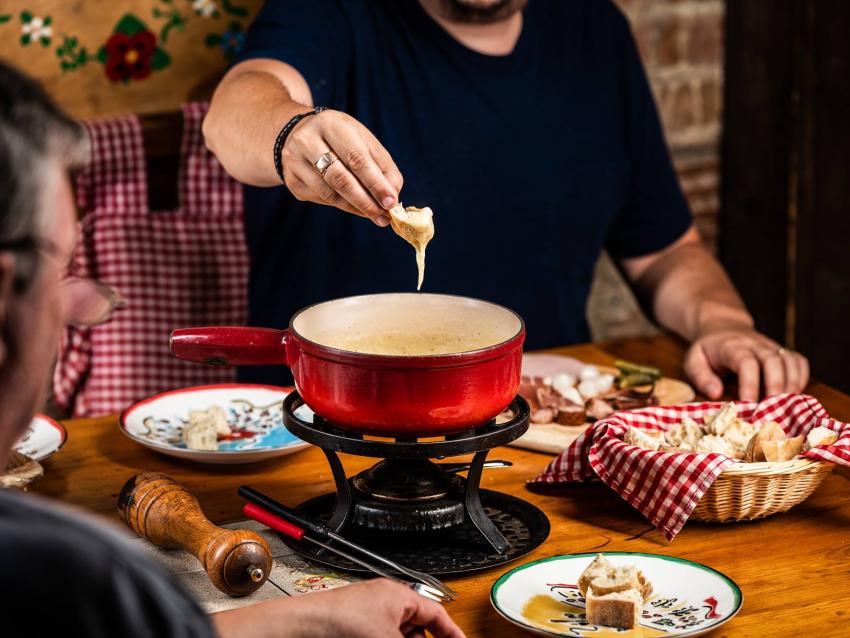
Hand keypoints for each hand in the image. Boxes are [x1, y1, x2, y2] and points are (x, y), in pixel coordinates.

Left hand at [213, 578, 464, 637]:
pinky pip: (378, 634)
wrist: (301, 628)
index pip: (436, 613)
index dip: (451, 631)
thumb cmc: (340, 622)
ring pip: (396, 632)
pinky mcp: (351, 627)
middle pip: (417, 626)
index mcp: (399, 595)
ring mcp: (366, 614)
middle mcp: (384, 601)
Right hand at [281, 109, 402, 225]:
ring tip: (375, 215)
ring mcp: (295, 162)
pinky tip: (355, 206)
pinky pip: (322, 199)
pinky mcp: (292, 181)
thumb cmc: (339, 137)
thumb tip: (393, 195)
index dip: (375, 183)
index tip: (391, 202)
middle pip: (340, 178)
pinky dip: (343, 205)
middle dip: (366, 201)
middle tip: (383, 216)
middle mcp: (307, 141)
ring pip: (329, 194)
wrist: (296, 133)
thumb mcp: (363, 140)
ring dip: (356, 208)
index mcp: (330, 124)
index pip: (356, 158)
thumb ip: (382, 165)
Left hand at [684, 328, 809, 400]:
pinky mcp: (782, 352)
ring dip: (792, 385)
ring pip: (790, 361)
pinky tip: (793, 395)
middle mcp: (756, 345)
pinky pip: (799, 362)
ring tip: (785, 406)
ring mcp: (772, 347)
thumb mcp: (694, 361)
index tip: (748, 404)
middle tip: (772, 409)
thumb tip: (715, 393)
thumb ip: (701, 377)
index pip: (745, 362)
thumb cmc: (708, 350)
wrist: (723, 327)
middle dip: (776, 386)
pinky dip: (801, 378)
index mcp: (732, 347)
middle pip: (773, 361)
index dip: (750, 383)